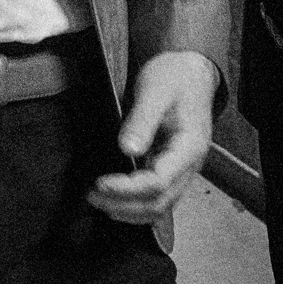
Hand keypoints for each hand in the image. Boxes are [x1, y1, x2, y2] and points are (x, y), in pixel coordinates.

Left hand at [88, 52, 217, 223]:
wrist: (190, 73)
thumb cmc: (173, 77)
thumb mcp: (156, 90)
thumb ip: (142, 120)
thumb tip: (127, 149)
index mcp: (189, 147)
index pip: (159, 181)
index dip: (128, 188)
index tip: (100, 182)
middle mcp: (189, 165)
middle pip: (159, 202)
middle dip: (124, 205)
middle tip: (92, 196)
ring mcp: (182, 170)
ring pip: (159, 206)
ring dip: (129, 210)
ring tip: (98, 201)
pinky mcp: (172, 169)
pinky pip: (157, 197)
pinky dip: (135, 205)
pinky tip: (114, 200)